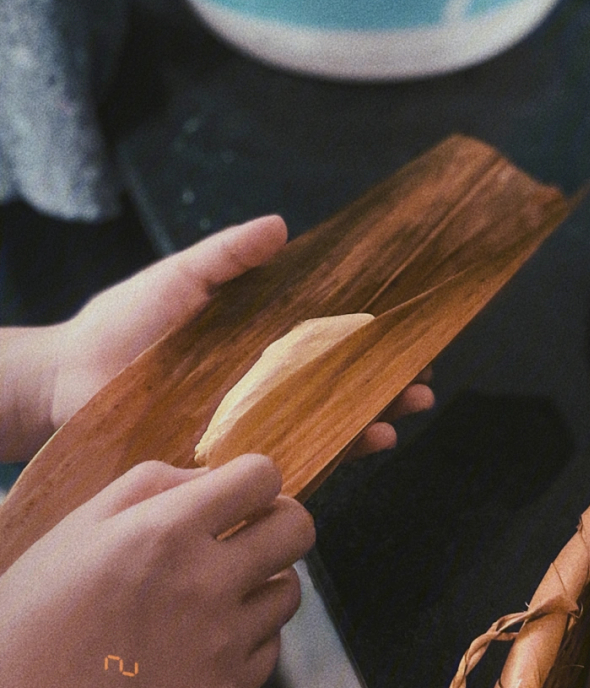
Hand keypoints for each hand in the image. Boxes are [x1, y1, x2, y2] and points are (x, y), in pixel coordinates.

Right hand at [0, 455, 310, 687]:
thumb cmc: (40, 615)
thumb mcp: (80, 527)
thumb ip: (154, 483)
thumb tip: (214, 475)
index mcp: (166, 531)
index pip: (264, 476)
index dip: (254, 481)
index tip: (237, 498)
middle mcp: (205, 583)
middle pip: (298, 529)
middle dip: (279, 522)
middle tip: (249, 536)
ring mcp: (221, 644)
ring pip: (290, 591)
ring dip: (264, 584)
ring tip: (217, 595)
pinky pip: (271, 648)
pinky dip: (248, 640)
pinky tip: (203, 643)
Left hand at [43, 215, 432, 454]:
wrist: (68, 376)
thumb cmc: (122, 322)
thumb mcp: (180, 277)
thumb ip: (229, 256)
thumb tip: (283, 226)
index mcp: (264, 340)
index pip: (335, 340)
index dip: (377, 340)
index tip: (417, 337)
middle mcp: (267, 383)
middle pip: (344, 386)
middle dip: (390, 387)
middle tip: (423, 385)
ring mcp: (252, 422)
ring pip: (326, 426)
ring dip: (370, 424)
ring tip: (396, 422)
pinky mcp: (229, 456)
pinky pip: (286, 460)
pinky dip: (326, 457)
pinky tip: (355, 450)